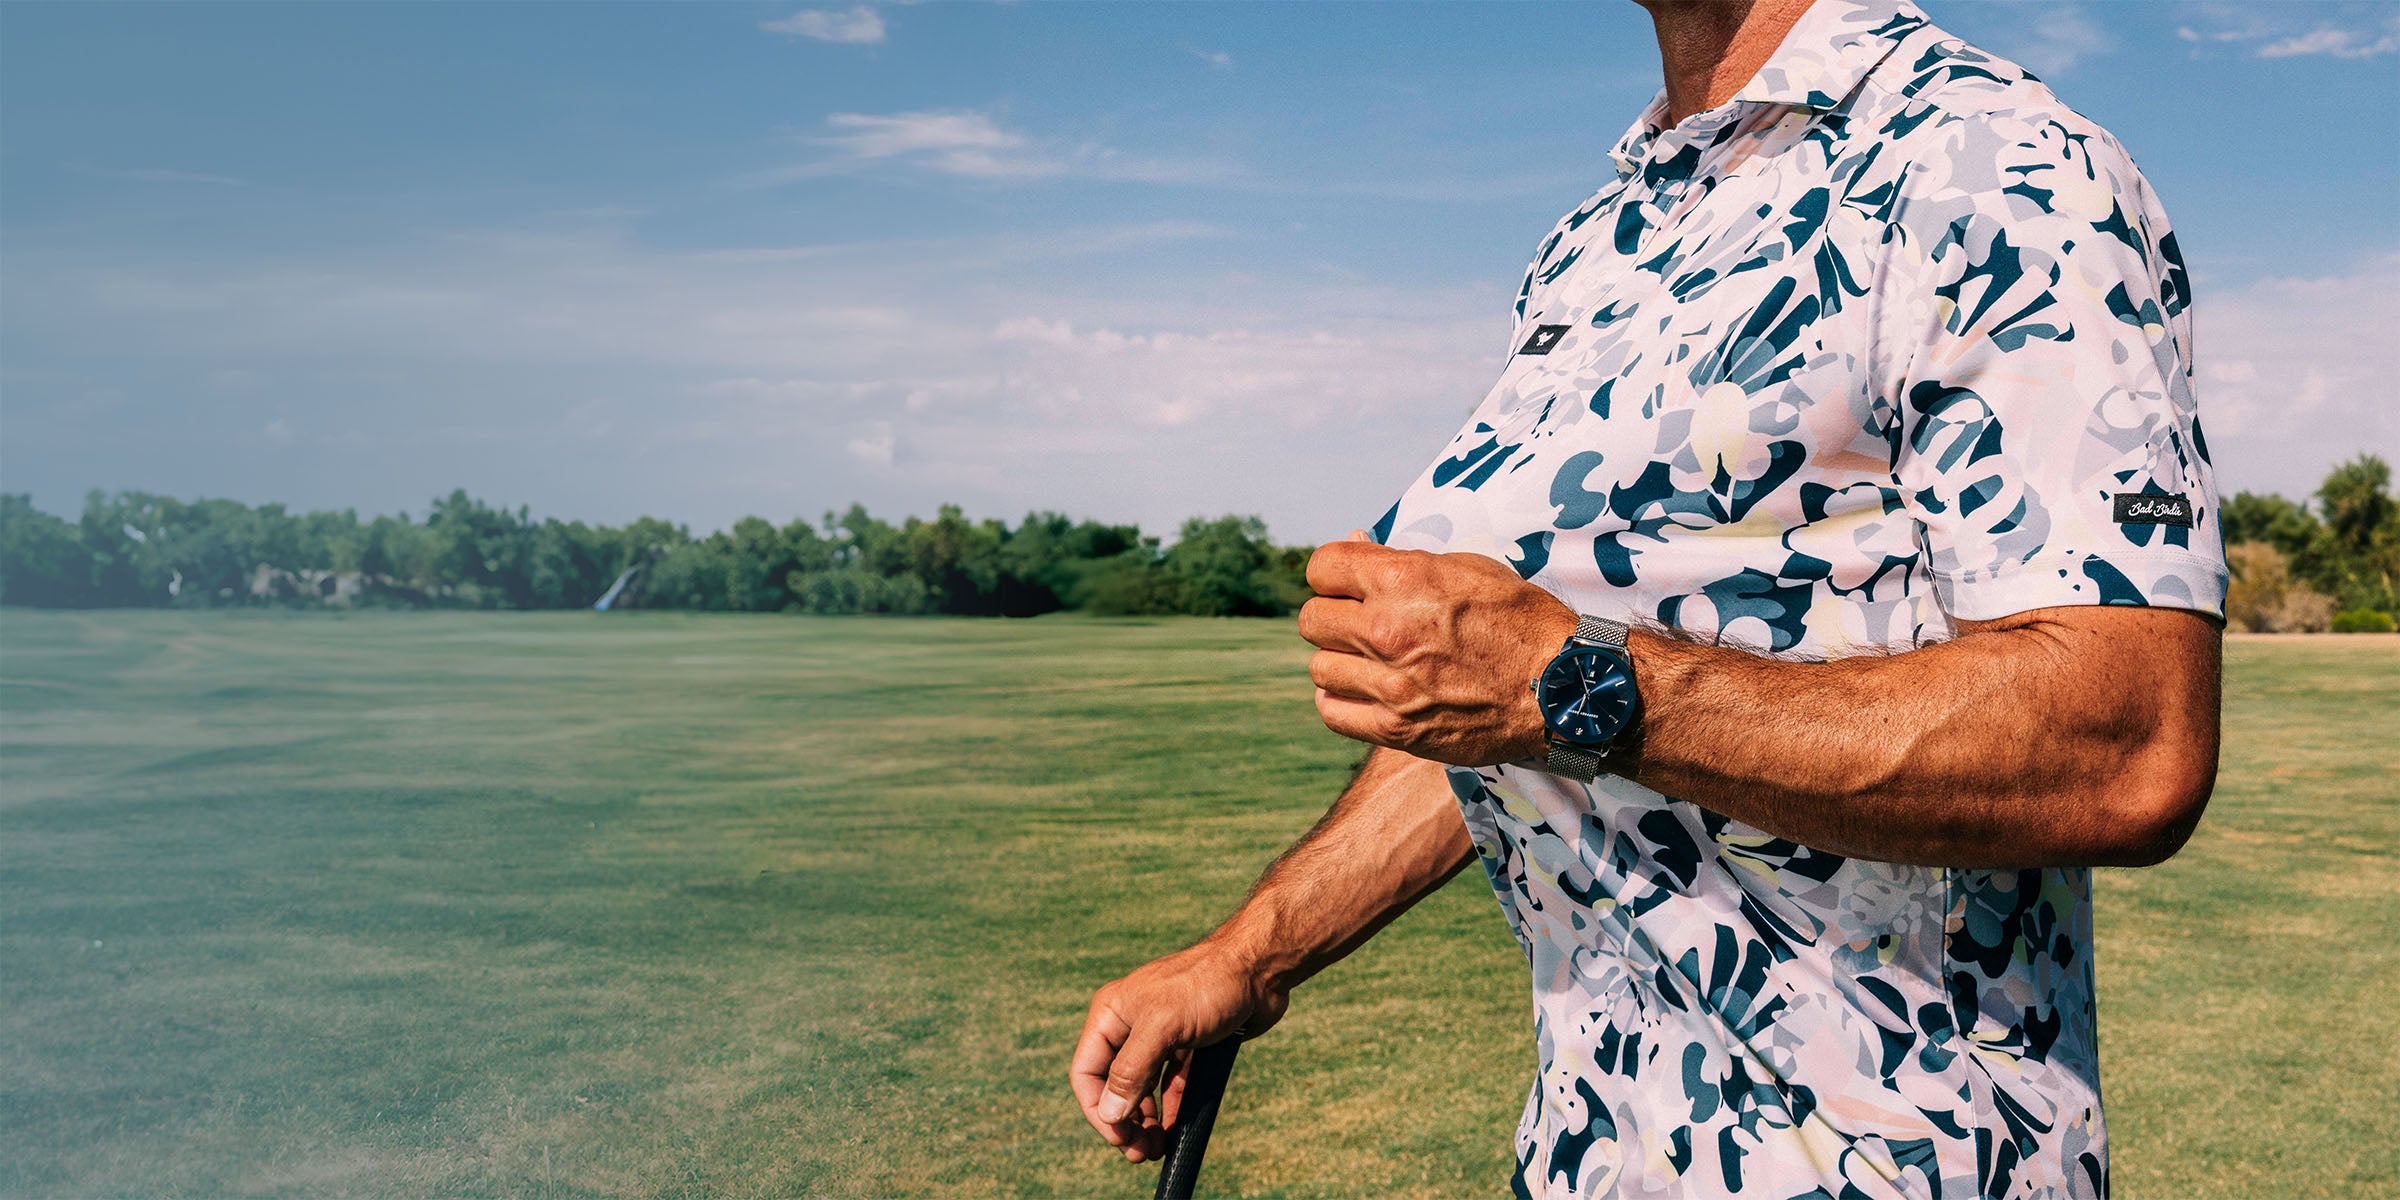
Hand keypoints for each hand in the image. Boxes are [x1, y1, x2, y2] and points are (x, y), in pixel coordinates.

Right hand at [1069, 942, 1287, 1163]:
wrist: (1260, 968)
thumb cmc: (1208, 984)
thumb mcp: (1163, 1026)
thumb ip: (1132, 1070)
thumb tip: (1110, 1113)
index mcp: (1112, 1014)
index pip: (1087, 1072)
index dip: (1097, 1109)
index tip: (1118, 1138)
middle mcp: (1130, 1026)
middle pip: (1114, 1086)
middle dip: (1123, 1121)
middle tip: (1140, 1152)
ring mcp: (1159, 1037)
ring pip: (1142, 1089)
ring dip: (1145, 1121)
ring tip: (1156, 1148)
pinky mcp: (1187, 1046)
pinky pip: (1170, 1085)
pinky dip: (1170, 1109)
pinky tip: (1174, 1130)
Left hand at [1298, 532, 1575, 765]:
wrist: (1561, 686)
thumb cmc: (1520, 621)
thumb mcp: (1467, 568)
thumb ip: (1403, 559)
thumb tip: (1355, 543)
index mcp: (1404, 580)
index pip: (1321, 567)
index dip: (1335, 574)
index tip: (1351, 585)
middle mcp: (1388, 630)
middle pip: (1312, 619)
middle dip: (1334, 616)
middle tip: (1363, 624)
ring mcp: (1390, 684)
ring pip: (1319, 666)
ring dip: (1340, 661)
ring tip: (1372, 661)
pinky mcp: (1396, 729)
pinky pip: (1332, 712)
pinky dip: (1341, 700)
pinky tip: (1363, 690)